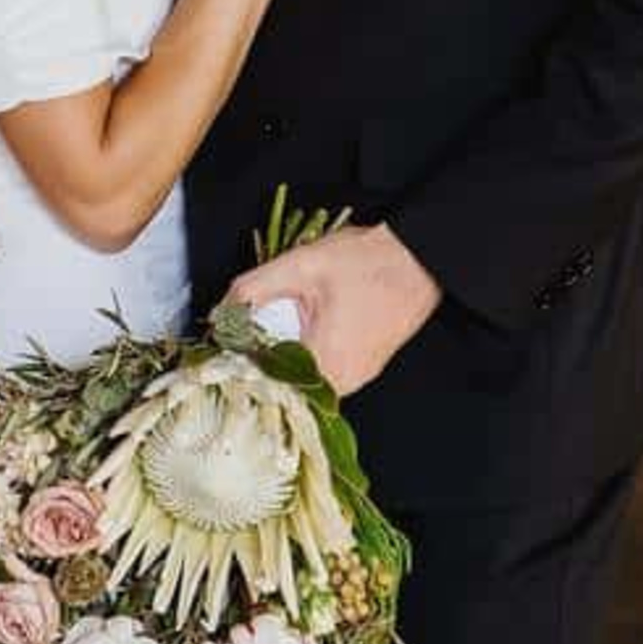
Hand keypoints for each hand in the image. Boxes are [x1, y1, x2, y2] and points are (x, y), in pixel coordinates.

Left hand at [217, 222, 441, 397]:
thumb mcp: (299, 266)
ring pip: (305, 380)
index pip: (267, 387)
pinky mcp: (366, 366)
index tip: (228, 349)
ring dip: (286, 356)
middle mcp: (345, 382)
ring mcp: (359, 377)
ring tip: (279, 325)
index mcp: (326, 366)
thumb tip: (222, 311)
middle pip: (285, 386)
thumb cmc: (370, 262)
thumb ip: (252, 289)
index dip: (242, 368)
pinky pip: (325, 370)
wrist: (420, 257)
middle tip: (248, 333)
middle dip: (263, 360)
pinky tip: (304, 326)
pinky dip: (307, 353)